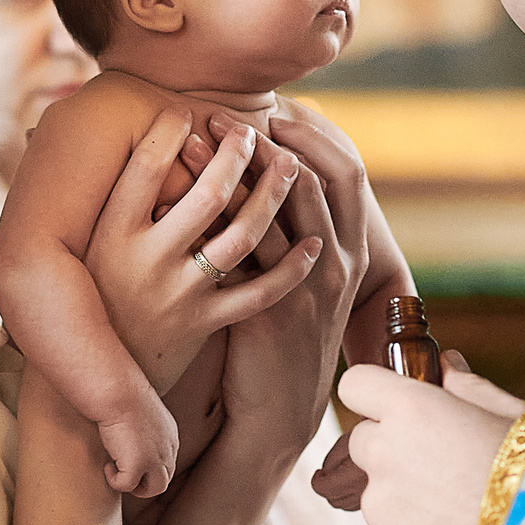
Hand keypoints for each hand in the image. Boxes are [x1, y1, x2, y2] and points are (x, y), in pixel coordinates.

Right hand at [87, 109, 319, 394]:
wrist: (98, 374)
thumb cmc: (97, 294)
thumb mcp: (88, 245)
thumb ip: (105, 194)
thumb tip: (59, 124)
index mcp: (111, 234)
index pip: (144, 167)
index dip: (171, 131)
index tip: (191, 111)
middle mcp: (145, 261)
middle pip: (208, 194)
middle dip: (239, 156)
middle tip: (254, 132)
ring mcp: (178, 294)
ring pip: (241, 236)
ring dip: (272, 196)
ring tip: (289, 167)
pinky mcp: (203, 324)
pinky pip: (259, 292)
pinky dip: (291, 266)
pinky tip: (312, 241)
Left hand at [215, 99, 370, 456]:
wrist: (277, 417)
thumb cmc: (286, 339)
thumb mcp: (312, 285)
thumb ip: (305, 235)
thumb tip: (284, 176)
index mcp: (352, 251)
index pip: (348, 169)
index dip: (315, 133)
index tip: (277, 108)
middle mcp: (335, 265)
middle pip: (305, 178)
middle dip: (262, 139)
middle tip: (220, 114)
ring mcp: (303, 289)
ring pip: (269, 208)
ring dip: (227, 167)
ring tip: (190, 137)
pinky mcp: (266, 312)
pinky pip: (235, 251)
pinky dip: (205, 215)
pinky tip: (171, 193)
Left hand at [337, 353, 524, 524]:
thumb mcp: (520, 420)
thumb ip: (470, 390)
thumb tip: (447, 366)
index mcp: (413, 411)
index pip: (357, 384)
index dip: (378, 394)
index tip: (400, 407)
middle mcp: (385, 456)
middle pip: (364, 443)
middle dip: (394, 452)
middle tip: (448, 471)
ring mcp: (381, 513)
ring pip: (380, 500)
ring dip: (409, 506)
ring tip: (467, 523)